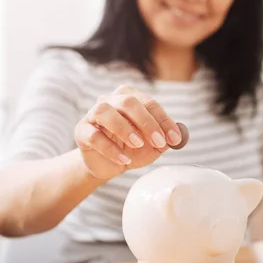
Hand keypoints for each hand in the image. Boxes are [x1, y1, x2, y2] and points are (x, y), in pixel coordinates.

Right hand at [74, 85, 188, 179]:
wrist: (108, 165)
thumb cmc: (132, 149)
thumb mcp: (153, 146)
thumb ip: (166, 139)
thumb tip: (180, 135)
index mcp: (130, 98)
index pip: (150, 104)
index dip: (164, 121)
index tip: (175, 138)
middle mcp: (110, 100)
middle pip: (128, 101)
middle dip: (146, 122)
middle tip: (159, 142)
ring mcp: (93, 114)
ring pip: (105, 111)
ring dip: (124, 128)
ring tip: (138, 144)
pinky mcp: (81, 131)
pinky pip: (93, 135)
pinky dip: (110, 149)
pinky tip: (123, 160)